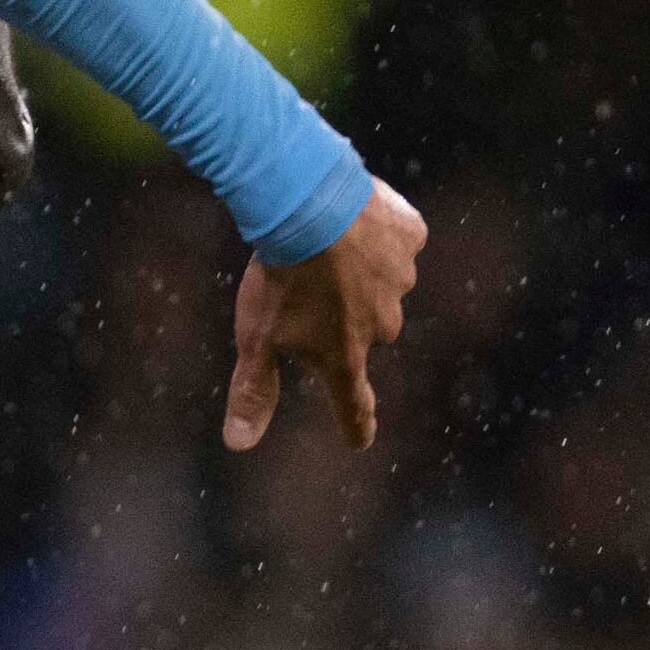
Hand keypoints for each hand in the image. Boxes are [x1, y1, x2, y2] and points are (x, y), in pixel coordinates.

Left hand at [222, 181, 424, 452]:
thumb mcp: (256, 339)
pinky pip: (396, 239)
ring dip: (357, 269)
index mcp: (344, 354)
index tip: (360, 441)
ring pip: (380, 281)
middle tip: (309, 288)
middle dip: (341, 314)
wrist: (309, 206)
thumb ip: (252, 390)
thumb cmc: (279, 278)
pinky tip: (352, 218)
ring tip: (325, 245)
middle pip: (363, 329)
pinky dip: (377, 232)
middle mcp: (382, 325)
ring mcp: (401, 280)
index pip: (353, 403)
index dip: (356, 425)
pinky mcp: (411, 237)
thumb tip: (239, 444)